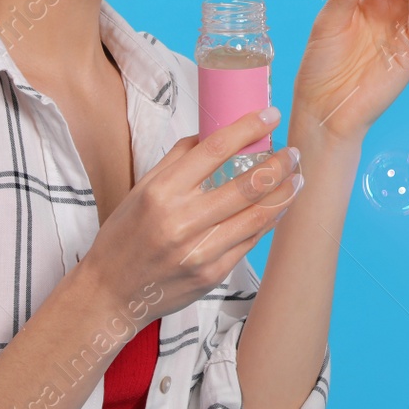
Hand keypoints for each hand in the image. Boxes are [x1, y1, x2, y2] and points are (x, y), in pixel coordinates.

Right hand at [78, 107, 302, 325]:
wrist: (111, 292)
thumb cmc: (126, 235)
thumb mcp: (142, 189)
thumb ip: (178, 159)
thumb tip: (214, 131)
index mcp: (161, 192)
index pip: (215, 150)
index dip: (249, 128)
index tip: (271, 116)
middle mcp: (181, 221)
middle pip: (246, 183)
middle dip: (279, 163)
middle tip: (293, 151)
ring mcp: (199, 251)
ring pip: (257, 215)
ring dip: (284, 192)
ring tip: (297, 177)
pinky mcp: (212, 274)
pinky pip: (250, 241)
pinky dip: (269, 220)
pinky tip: (279, 206)